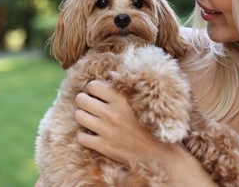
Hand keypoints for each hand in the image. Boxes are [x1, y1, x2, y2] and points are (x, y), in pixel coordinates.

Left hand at [74, 80, 217, 185]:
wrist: (159, 154)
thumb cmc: (151, 126)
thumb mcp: (140, 103)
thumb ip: (123, 93)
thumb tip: (106, 83)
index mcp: (122, 100)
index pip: (93, 85)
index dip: (93, 89)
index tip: (97, 94)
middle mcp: (112, 113)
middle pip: (81, 99)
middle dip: (83, 101)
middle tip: (89, 105)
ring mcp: (106, 131)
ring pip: (78, 116)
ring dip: (82, 116)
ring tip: (89, 118)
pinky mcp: (104, 147)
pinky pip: (81, 137)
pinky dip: (84, 135)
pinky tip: (91, 134)